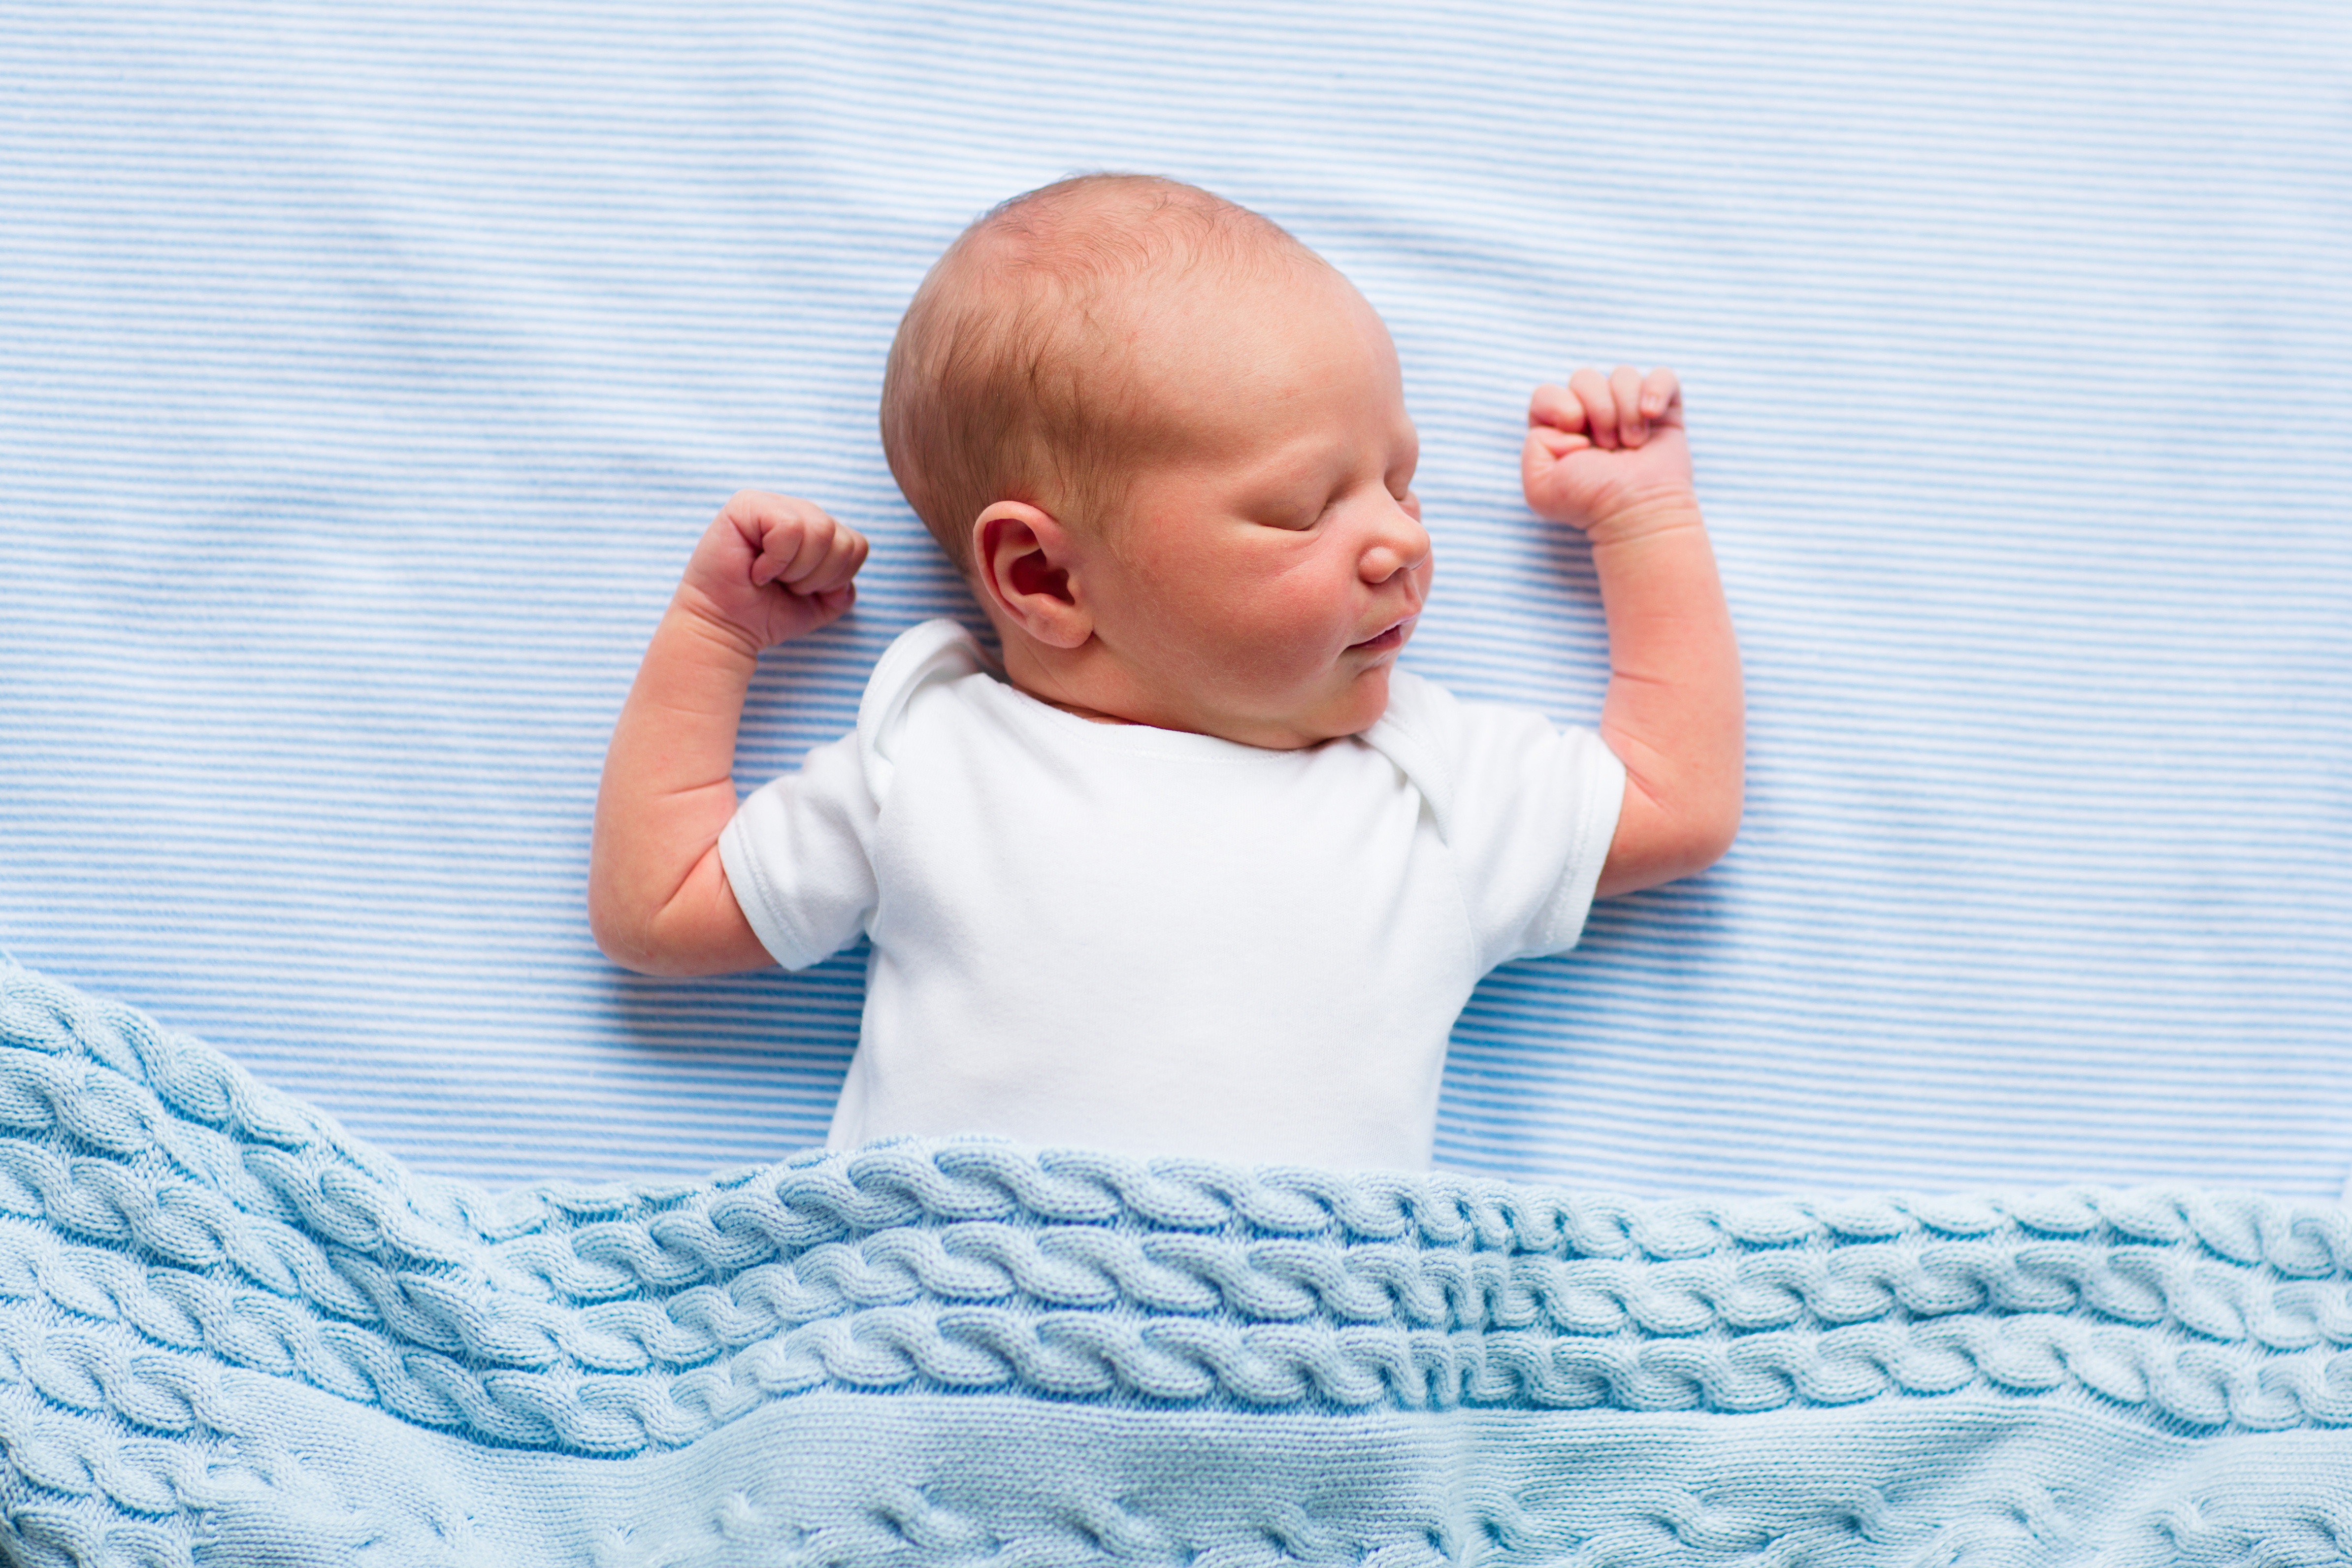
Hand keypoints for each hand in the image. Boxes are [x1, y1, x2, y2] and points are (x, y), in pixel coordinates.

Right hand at [676, 489, 868, 655]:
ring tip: (769, 575)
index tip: (800, 589)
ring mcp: (772, 503)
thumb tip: (848, 580)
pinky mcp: (746, 504)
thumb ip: (844, 588)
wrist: (726, 628)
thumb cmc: (767, 614)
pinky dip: (776, 560)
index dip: (834, 579)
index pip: (857, 545)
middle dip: (815, 577)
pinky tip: (756, 568)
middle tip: (783, 584)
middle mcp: (797, 510)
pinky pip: (790, 528)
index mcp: (817, 529)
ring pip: (822, 531)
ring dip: (796, 569)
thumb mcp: (821, 605)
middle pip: (842, 539)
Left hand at [1521, 366, 1693, 538]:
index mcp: (1558, 428)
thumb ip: (1533, 446)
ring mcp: (1627, 409)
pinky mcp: (1663, 410)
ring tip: (1632, 444)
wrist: (1635, 513)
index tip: (1578, 443)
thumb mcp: (1539, 486)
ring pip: (1622, 374)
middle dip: (1597, 411)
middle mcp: (1591, 414)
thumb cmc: (1589, 502)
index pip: (1547, 393)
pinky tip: (1652, 417)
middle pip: (1584, 377)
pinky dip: (1657, 390)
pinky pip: (1663, 375)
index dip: (1561, 409)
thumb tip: (1572, 422)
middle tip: (1608, 447)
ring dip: (1626, 410)